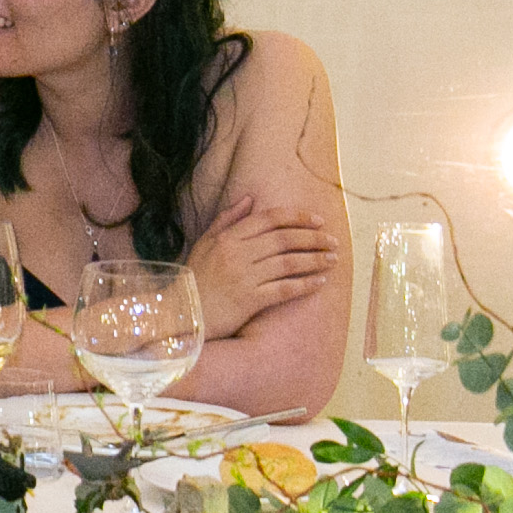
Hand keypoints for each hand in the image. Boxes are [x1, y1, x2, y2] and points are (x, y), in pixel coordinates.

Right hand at [184, 192, 335, 332]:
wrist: (180, 313)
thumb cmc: (194, 278)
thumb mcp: (204, 243)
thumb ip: (227, 220)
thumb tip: (249, 199)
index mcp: (227, 238)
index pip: (269, 219)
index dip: (297, 217)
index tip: (318, 220)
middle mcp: (237, 254)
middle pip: (284, 239)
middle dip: (313, 238)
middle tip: (332, 241)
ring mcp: (244, 277)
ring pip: (288, 262)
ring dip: (314, 260)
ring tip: (332, 259)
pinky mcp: (249, 300)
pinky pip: (284, 289)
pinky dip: (305, 285)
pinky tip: (320, 282)